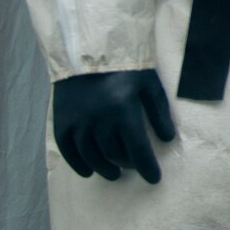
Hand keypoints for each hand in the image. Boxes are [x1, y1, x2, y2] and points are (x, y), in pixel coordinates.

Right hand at [52, 69, 176, 184]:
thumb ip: (159, 112)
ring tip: (114, 173)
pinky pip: (68, 151)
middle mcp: (99, 120)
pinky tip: (88, 171)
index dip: (147, 167)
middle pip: (115, 154)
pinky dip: (78, 165)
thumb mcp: (149, 84)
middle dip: (128, 164)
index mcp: (123, 110)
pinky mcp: (62, 121)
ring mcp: (78, 122)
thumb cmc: (125, 67)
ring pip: (92, 156)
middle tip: (134, 167)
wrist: (88, 50)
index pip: (138, 149)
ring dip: (105, 168)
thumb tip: (167, 139)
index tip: (154, 179)